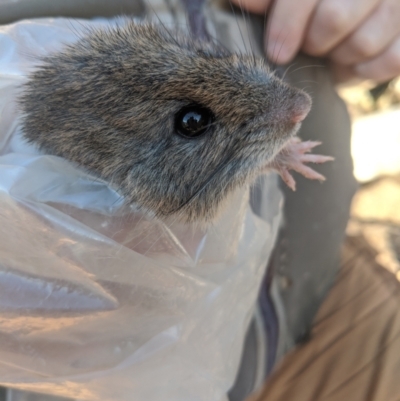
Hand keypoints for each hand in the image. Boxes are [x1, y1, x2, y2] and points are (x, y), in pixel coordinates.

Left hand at [231, 0, 399, 82]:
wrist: (359, 15)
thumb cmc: (315, 7)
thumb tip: (241, 1)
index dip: (288, 22)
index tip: (276, 51)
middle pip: (335, 18)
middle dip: (315, 42)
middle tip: (312, 44)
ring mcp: (397, 6)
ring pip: (363, 42)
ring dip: (341, 55)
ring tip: (336, 48)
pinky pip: (390, 62)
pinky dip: (367, 70)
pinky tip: (356, 59)